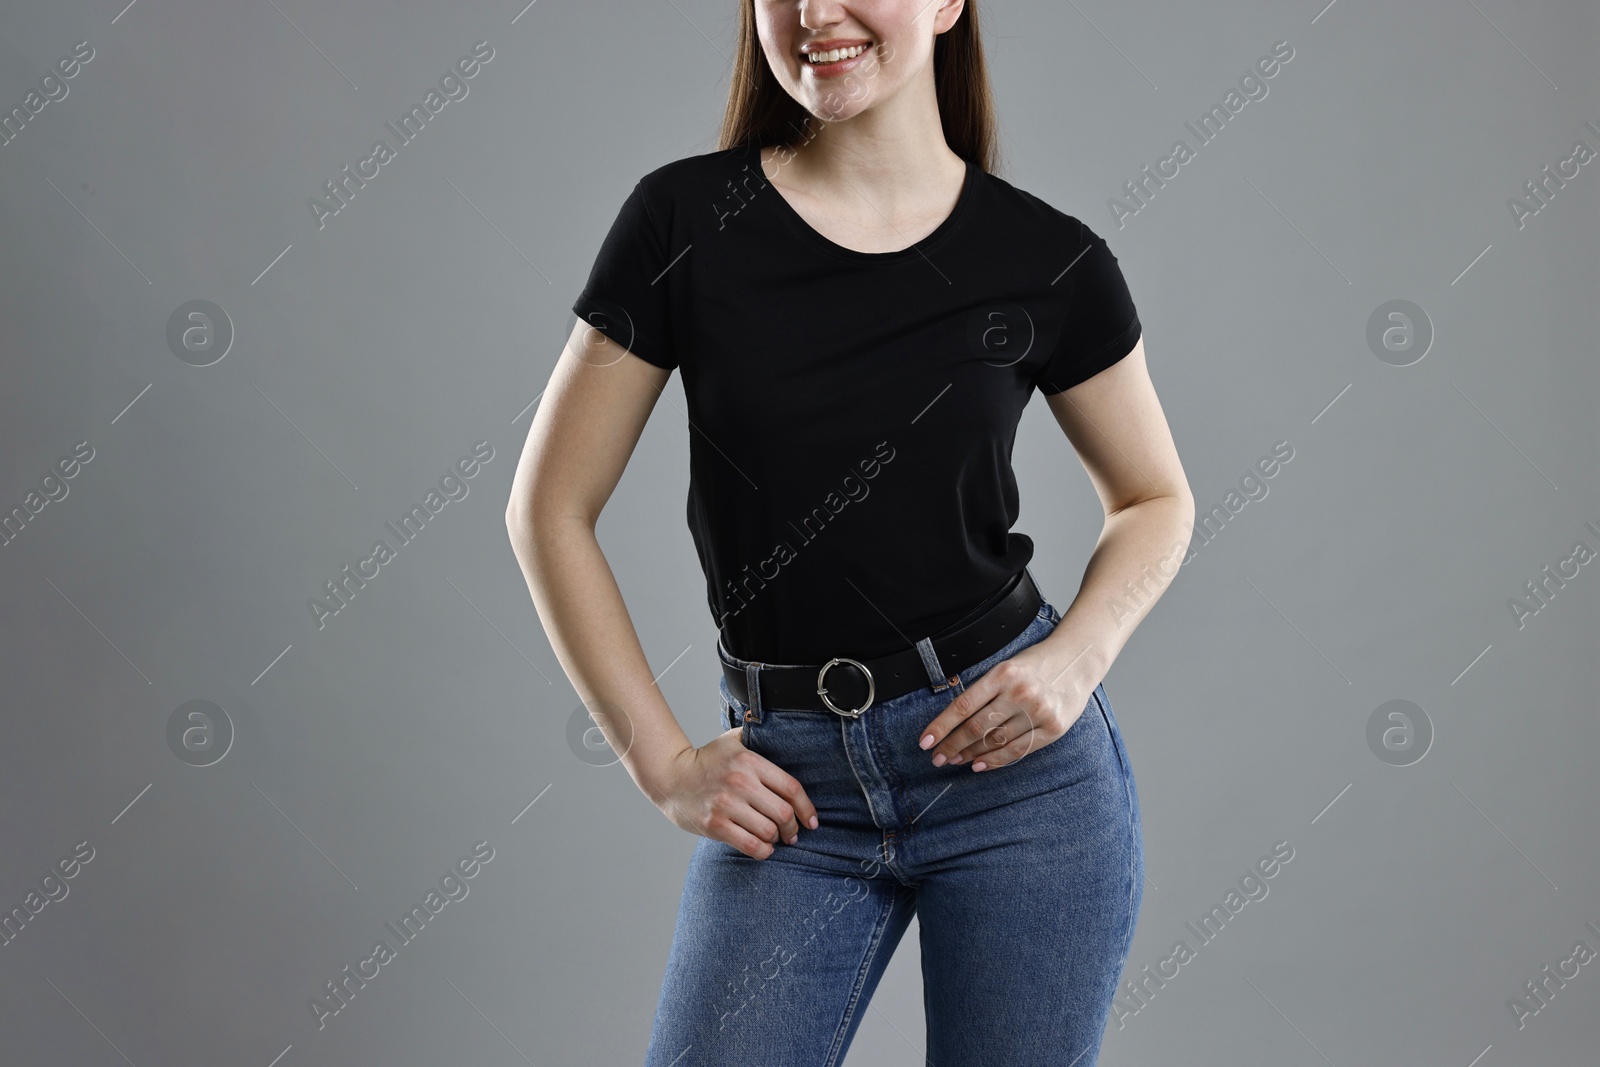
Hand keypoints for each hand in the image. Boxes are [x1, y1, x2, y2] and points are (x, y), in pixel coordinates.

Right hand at [650, 728, 819, 859]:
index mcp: (750, 761)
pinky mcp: (715, 825)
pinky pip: (750, 845)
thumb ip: (757, 736)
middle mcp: (741, 783)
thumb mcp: (732, 740)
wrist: (669, 775)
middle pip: (783, 813)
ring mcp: (727, 805)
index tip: (811, 820)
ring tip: (774, 838)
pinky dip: (763, 851)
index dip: (807, 808)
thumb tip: (782, 730)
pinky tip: (763, 848)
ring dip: (776, 839)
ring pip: (768, 831)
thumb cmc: (705, 759)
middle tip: (793, 833)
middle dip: (793, 828)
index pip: (791, 788)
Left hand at [918, 643, 1090, 770]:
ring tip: (955, 759)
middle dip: (952, 745)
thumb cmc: (1037, 663)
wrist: (1078, 660)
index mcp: (1003, 674)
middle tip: (937, 757)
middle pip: (977, 727)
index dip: (942, 726)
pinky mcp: (1053, 727)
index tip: (925, 741)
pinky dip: (996, 760)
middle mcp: (1020, 693)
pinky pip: (1018, 749)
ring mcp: (1038, 711)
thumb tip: (955, 721)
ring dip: (971, 754)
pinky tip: (979, 764)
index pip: (963, 705)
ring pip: (996, 741)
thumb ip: (985, 690)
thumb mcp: (1007, 666)